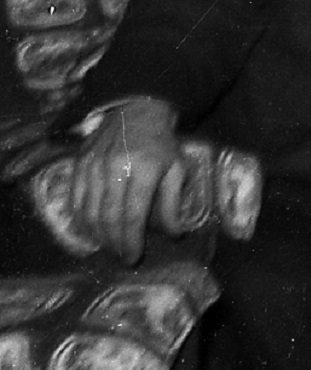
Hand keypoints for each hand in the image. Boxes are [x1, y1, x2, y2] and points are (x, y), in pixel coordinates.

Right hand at [71, 99, 178, 267]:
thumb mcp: (178, 169)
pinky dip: (81, 219)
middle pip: (108, 217)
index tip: (133, 258)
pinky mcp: (79, 163)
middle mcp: (116, 168)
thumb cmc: (161, 144)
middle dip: (114, 242)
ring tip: (109, 247)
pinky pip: (74, 198)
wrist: (137, 111)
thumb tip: (174, 235)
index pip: (133, 215)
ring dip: (97, 235)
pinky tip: (90, 230)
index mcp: (144, 170)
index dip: (131, 241)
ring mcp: (93, 165)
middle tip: (121, 257)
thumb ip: (174, 203)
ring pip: (88, 211)